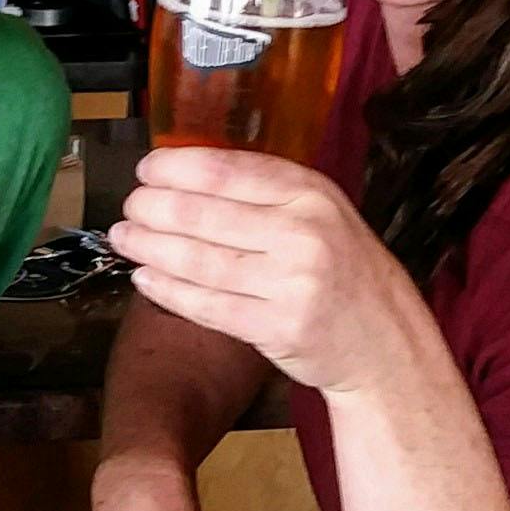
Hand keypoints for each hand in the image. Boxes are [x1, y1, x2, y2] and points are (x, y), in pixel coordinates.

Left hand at [109, 147, 446, 394]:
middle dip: (153, 208)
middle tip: (128, 206)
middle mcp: (302, 233)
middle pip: (204, 214)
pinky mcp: (277, 327)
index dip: (175, 168)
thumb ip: (267, 192)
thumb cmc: (343, 270)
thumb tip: (186, 172)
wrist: (385, 342)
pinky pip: (208, 305)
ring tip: (124, 237)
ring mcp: (291, 283)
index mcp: (310, 193)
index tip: (145, 170)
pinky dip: (169, 290)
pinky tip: (144, 277)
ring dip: (150, 247)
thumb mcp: (322, 213)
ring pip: (199, 260)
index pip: (227, 171)